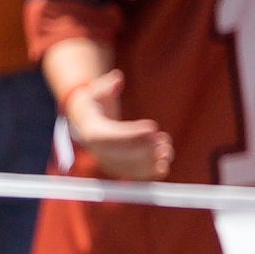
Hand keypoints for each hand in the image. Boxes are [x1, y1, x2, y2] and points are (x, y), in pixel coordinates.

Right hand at [56, 65, 170, 181]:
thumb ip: (107, 85)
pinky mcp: (118, 168)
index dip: (132, 135)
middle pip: (120, 157)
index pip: (110, 137)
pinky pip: (134, 175)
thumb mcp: (97, 90)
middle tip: (163, 140)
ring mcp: (108, 162)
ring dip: (151, 161)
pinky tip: (165, 163)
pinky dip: (150, 172)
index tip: (153, 128)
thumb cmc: (95, 103)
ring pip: (130, 169)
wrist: (87, 123)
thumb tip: (117, 79)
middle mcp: (98, 152)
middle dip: (145, 151)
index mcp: (92, 132)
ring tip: (167, 147)